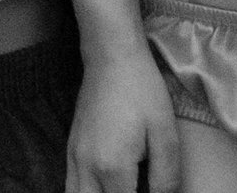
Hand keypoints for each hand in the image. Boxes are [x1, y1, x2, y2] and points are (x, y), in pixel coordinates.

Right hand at [68, 52, 179, 192]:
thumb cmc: (142, 91)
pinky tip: (106, 184)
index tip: (152, 191)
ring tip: (120, 188)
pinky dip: (85, 191)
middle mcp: (86, 166)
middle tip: (134, 189)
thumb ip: (166, 176)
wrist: (112, 57)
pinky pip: (70, 183)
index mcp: (112, 167)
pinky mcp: (70, 146)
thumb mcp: (165, 134)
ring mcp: (74, 156)